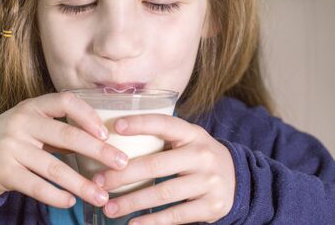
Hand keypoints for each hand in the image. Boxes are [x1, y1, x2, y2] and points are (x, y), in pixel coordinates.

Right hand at [0, 92, 127, 207]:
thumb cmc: (14, 137)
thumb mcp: (33, 123)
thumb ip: (60, 129)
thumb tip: (100, 141)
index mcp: (33, 107)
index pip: (65, 102)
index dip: (88, 116)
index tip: (107, 133)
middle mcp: (22, 123)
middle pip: (67, 136)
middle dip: (99, 151)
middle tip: (121, 164)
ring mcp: (12, 148)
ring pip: (55, 168)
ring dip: (82, 184)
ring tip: (103, 196)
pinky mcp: (5, 173)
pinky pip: (37, 187)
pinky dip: (57, 196)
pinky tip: (72, 201)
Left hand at [92, 114, 235, 223]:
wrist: (238, 179)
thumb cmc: (198, 157)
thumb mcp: (187, 140)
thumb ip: (162, 138)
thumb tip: (116, 142)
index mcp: (192, 133)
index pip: (164, 124)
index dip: (140, 123)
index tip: (116, 126)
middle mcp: (202, 155)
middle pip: (156, 165)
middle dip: (123, 175)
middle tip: (99, 182)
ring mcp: (209, 181)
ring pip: (163, 193)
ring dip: (132, 202)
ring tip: (110, 208)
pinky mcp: (212, 206)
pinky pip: (176, 215)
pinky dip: (152, 221)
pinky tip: (133, 224)